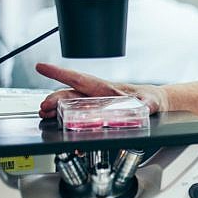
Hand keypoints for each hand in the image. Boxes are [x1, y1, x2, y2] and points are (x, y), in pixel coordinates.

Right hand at [35, 63, 167, 118]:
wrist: (155, 106)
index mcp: (107, 89)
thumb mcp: (151, 101)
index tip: (42, 67)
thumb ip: (147, 103)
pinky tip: (61, 130)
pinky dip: (70, 126)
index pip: (81, 79)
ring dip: (57, 112)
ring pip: (71, 107)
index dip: (61, 74)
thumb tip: (144, 105)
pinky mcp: (99, 118)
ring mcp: (97, 107)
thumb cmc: (150, 99)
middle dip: (54, 100)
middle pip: (71, 96)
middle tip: (43, 107)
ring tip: (45, 116)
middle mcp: (98, 97)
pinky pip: (81, 122)